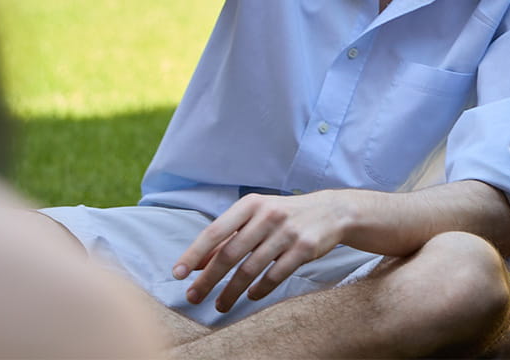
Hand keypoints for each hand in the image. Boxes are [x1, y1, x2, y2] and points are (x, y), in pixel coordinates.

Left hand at [173, 191, 347, 312]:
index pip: (215, 231)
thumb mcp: (256, 217)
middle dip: (208, 279)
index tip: (177, 274)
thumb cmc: (285, 215)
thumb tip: (196, 263)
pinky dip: (259, 289)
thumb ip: (228, 238)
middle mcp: (268, 215)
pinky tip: (251, 296)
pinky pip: (275, 275)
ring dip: (231, 291)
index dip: (194, 254)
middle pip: (230, 253)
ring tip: (220, 305)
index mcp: (251, 204)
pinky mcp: (305, 248)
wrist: (332, 211)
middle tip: (193, 297)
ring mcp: (287, 232)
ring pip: (251, 269)